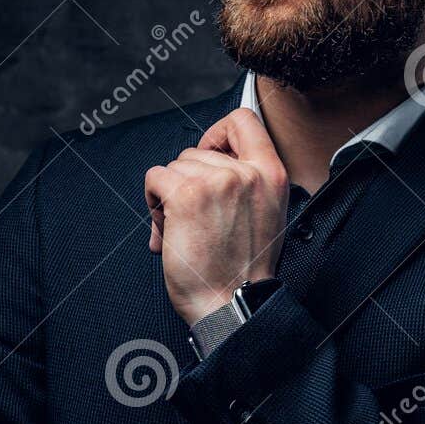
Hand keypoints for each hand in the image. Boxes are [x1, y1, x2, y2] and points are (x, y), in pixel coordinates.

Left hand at [144, 108, 288, 325]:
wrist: (230, 304)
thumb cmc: (242, 272)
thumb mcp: (266, 215)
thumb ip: (248, 183)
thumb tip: (209, 161)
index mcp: (272, 176)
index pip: (244, 120)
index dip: (218, 132)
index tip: (210, 152)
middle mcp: (247, 174)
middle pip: (197, 150)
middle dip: (187, 180)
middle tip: (194, 217)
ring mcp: (217, 181)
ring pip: (174, 166)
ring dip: (169, 195)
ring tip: (183, 228)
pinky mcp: (186, 194)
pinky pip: (155, 179)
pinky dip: (152, 202)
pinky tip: (167, 228)